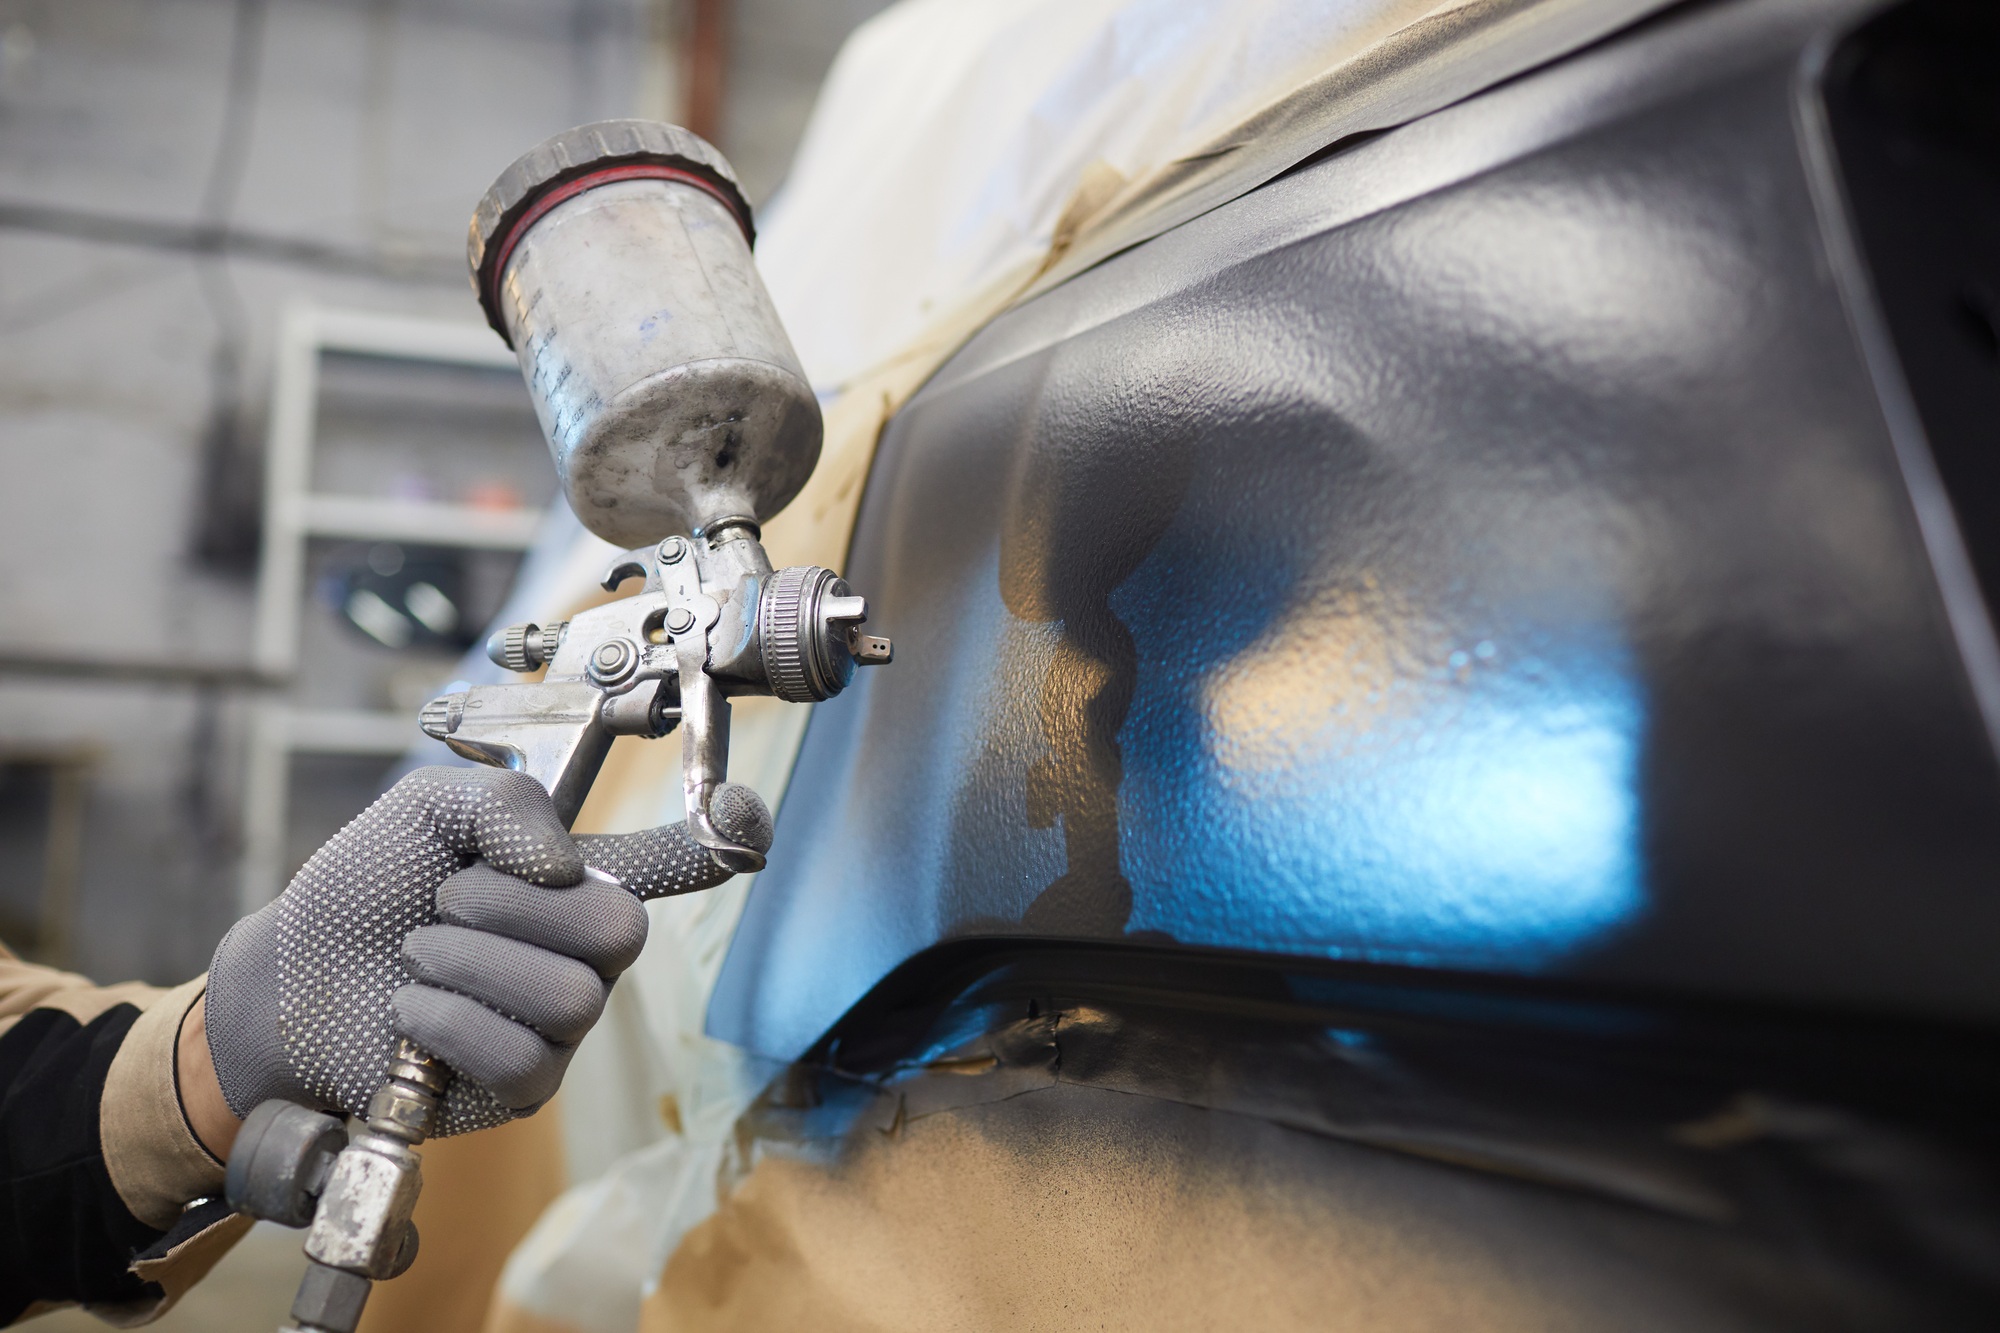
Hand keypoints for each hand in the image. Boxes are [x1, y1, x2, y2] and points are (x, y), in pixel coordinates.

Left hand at [201, 766, 771, 1138]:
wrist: (289, 979)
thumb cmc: (364, 891)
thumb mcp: (424, 810)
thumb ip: (504, 806)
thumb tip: (565, 867)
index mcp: (573, 877)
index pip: (674, 860)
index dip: (724, 838)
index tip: (748, 817)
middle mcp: (583, 951)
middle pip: (621, 931)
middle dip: (514, 907)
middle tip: (448, 903)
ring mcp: (562, 1024)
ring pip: (570, 997)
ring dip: (469, 965)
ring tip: (421, 958)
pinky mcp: (525, 1087)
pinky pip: (526, 1056)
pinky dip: (451, 1024)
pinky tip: (412, 1015)